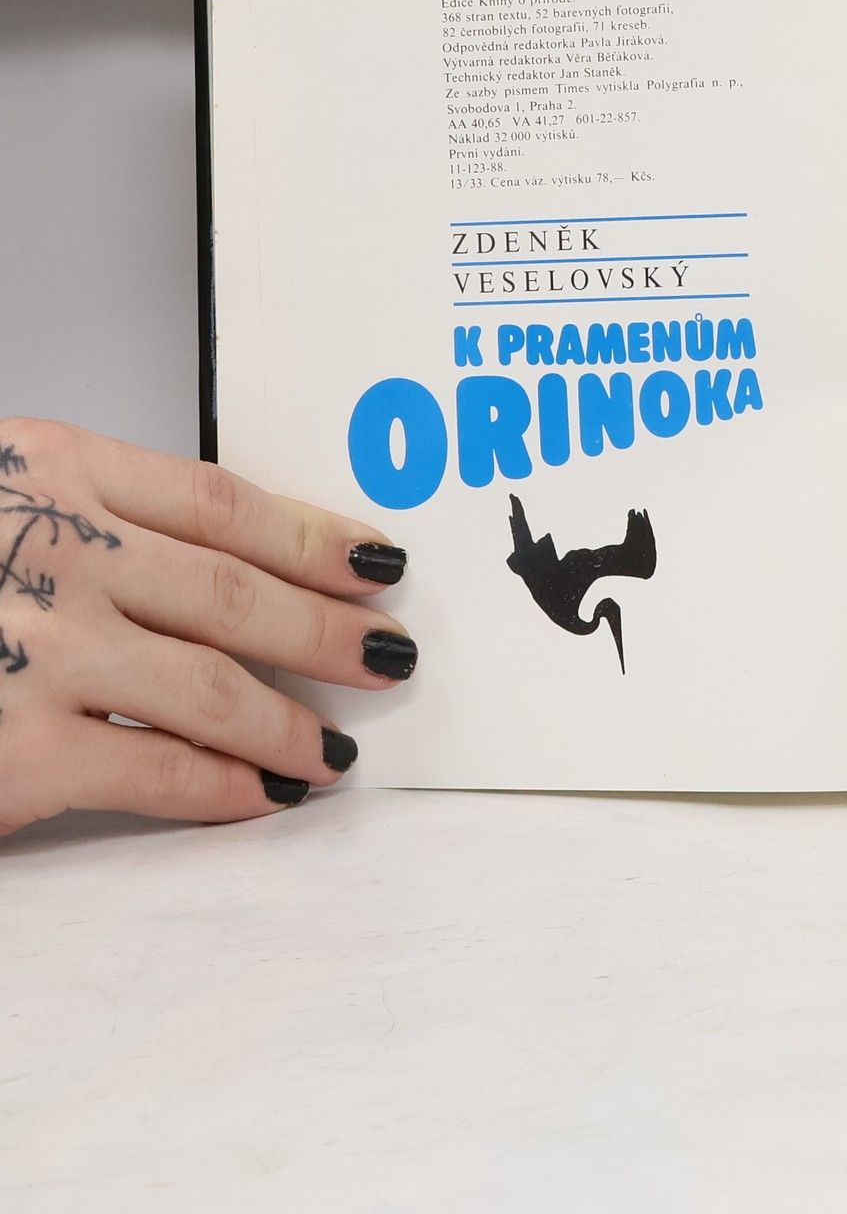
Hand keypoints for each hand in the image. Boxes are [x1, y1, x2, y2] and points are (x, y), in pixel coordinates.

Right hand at [0, 418, 415, 837]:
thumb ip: (84, 512)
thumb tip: (213, 557)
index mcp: (51, 468)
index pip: (223, 501)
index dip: (313, 537)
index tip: (375, 561)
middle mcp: (55, 548)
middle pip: (238, 591)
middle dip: (330, 629)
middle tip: (391, 652)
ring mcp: (36, 648)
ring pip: (213, 683)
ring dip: (289, 719)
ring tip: (331, 745)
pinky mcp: (11, 749)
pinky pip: (153, 769)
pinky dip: (222, 787)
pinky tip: (260, 796)